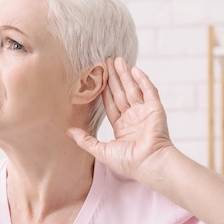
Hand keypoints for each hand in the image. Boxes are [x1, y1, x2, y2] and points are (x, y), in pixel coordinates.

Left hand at [68, 57, 175, 181]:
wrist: (149, 163)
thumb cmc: (128, 162)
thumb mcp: (101, 150)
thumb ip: (85, 140)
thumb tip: (68, 131)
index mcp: (122, 127)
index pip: (110, 103)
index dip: (104, 90)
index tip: (98, 77)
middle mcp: (133, 118)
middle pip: (121, 93)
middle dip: (114, 77)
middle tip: (106, 61)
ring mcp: (145, 112)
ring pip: (133, 89)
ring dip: (126, 74)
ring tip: (118, 59)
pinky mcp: (155, 109)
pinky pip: (149, 91)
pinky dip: (142, 80)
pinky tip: (135, 69)